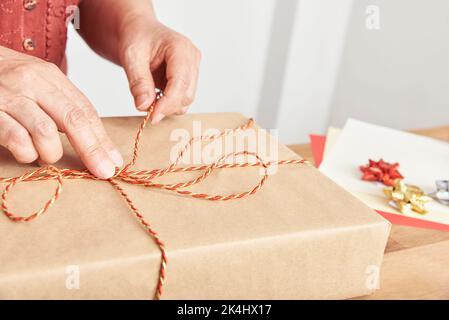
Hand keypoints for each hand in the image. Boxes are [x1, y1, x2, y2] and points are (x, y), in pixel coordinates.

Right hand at [0, 46, 122, 177]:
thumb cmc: (5, 80)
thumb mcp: (38, 84)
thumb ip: (63, 106)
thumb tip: (97, 143)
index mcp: (50, 76)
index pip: (85, 110)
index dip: (102, 139)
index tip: (114, 161)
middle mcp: (31, 82)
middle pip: (73, 119)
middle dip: (92, 149)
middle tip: (103, 171)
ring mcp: (8, 96)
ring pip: (45, 131)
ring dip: (52, 152)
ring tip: (47, 157)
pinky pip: (16, 138)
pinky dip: (27, 152)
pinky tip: (27, 154)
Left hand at [119, 20, 200, 123]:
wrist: (138, 31)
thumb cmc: (136, 37)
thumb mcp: (131, 56)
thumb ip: (138, 82)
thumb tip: (144, 106)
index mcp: (181, 48)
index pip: (180, 83)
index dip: (168, 103)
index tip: (152, 117)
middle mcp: (192, 58)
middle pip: (187, 94)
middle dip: (167, 107)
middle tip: (145, 110)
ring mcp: (193, 69)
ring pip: (186, 100)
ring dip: (168, 106)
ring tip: (148, 99)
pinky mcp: (189, 78)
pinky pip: (183, 99)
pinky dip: (169, 104)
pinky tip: (155, 97)